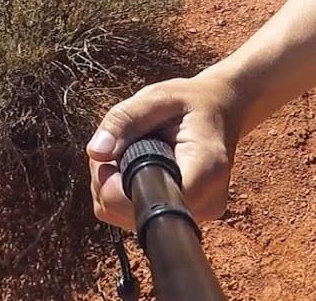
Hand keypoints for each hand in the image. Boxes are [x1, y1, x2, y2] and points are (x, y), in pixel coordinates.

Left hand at [86, 72, 239, 231]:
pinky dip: (124, 195)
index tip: (113, 156)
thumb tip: (96, 152)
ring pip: (130, 219)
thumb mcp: (158, 97)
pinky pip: (137, 217)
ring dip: (115, 189)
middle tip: (119, 146)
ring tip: (129, 153)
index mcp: (206, 168)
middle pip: (135, 215)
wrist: (220, 112)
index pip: (152, 202)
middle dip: (111, 183)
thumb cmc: (190, 103)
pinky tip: (133, 167)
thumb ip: (125, 120)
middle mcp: (206, 202)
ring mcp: (197, 215)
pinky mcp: (185, 218)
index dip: (118, 186)